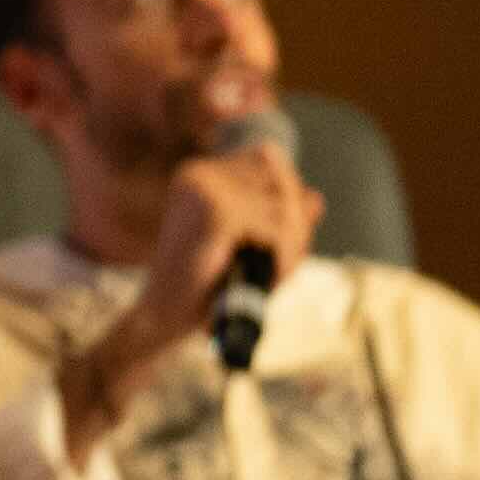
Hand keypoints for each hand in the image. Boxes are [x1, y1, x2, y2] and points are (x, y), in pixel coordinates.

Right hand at [68, 143, 328, 435]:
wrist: (163, 318)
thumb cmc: (205, 286)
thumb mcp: (253, 247)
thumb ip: (281, 219)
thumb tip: (315, 198)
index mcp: (201, 174)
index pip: (269, 161)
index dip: (288, 200)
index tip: (285, 238)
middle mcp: (200, 173)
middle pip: (281, 180)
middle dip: (295, 223)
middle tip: (284, 263)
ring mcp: (206, 189)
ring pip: (284, 206)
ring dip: (291, 247)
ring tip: (274, 276)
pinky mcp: (216, 212)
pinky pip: (277, 229)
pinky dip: (283, 259)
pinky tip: (268, 280)